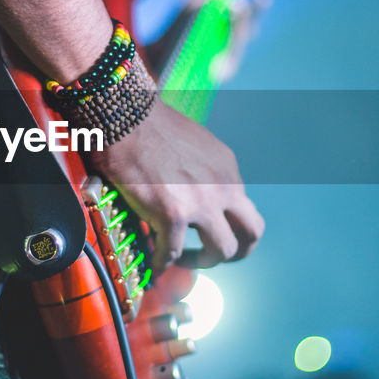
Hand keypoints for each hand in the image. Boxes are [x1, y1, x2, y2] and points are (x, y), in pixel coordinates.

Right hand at [90, 102, 263, 269]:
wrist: (126, 115)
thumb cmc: (148, 125)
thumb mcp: (192, 145)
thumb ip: (201, 172)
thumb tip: (189, 192)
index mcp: (228, 170)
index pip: (242, 208)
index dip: (228, 226)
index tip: (207, 232)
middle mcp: (224, 187)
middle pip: (252, 233)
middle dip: (236, 252)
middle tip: (211, 257)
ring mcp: (202, 203)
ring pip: (222, 251)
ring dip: (201, 262)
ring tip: (180, 261)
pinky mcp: (174, 214)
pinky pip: (174, 253)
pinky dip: (163, 262)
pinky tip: (153, 262)